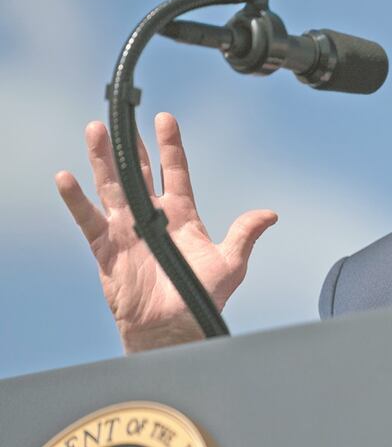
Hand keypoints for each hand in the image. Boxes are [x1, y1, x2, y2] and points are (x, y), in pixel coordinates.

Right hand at [55, 113, 276, 352]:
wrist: (173, 329)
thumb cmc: (202, 298)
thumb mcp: (230, 263)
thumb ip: (245, 234)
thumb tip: (270, 214)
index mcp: (181, 216)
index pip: (175, 172)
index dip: (170, 147)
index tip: (166, 119)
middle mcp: (152, 217)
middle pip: (137, 173)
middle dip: (130, 147)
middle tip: (121, 118)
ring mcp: (127, 231)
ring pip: (111, 187)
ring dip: (102, 160)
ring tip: (95, 131)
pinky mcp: (106, 248)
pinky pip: (88, 220)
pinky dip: (76, 200)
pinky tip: (66, 178)